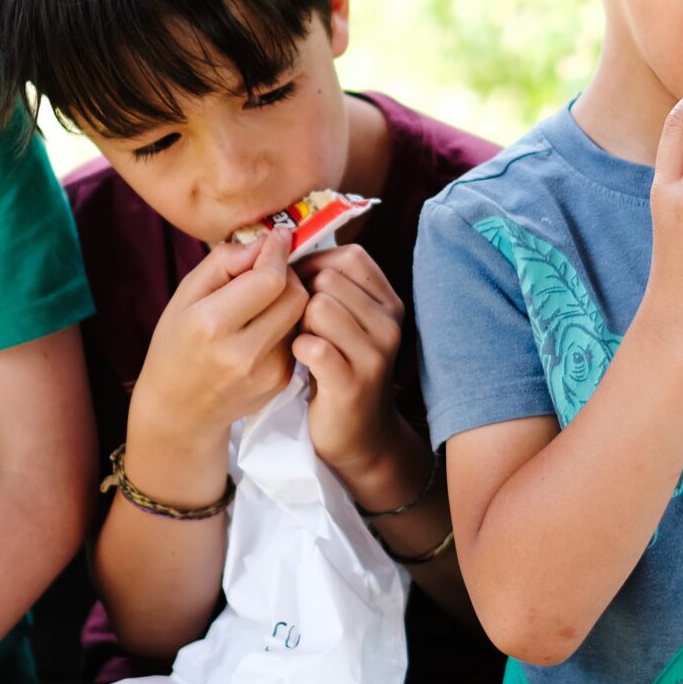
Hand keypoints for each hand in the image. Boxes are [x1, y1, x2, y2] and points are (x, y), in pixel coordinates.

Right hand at [126, 228, 309, 465]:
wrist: (179, 410)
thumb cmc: (176, 345)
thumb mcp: (184, 296)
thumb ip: (223, 262)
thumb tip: (263, 242)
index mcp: (211, 325)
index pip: (269, 279)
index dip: (277, 252)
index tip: (277, 237)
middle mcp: (243, 352)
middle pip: (296, 296)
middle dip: (287, 274)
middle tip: (268, 271)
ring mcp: (266, 372)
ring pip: (301, 315)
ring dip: (288, 299)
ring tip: (261, 302)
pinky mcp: (281, 382)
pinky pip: (297, 336)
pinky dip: (285, 324)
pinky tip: (261, 329)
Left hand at [291, 244, 422, 502]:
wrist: (359, 438)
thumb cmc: (340, 370)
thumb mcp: (348, 323)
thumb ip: (332, 285)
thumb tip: (292, 246)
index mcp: (389, 303)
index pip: (351, 256)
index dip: (316, 264)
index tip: (301, 288)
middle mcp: (390, 324)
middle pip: (329, 278)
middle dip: (302, 296)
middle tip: (300, 324)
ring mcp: (375, 355)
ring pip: (318, 307)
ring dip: (298, 324)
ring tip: (303, 343)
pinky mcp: (352, 383)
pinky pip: (312, 345)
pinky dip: (297, 351)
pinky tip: (301, 362)